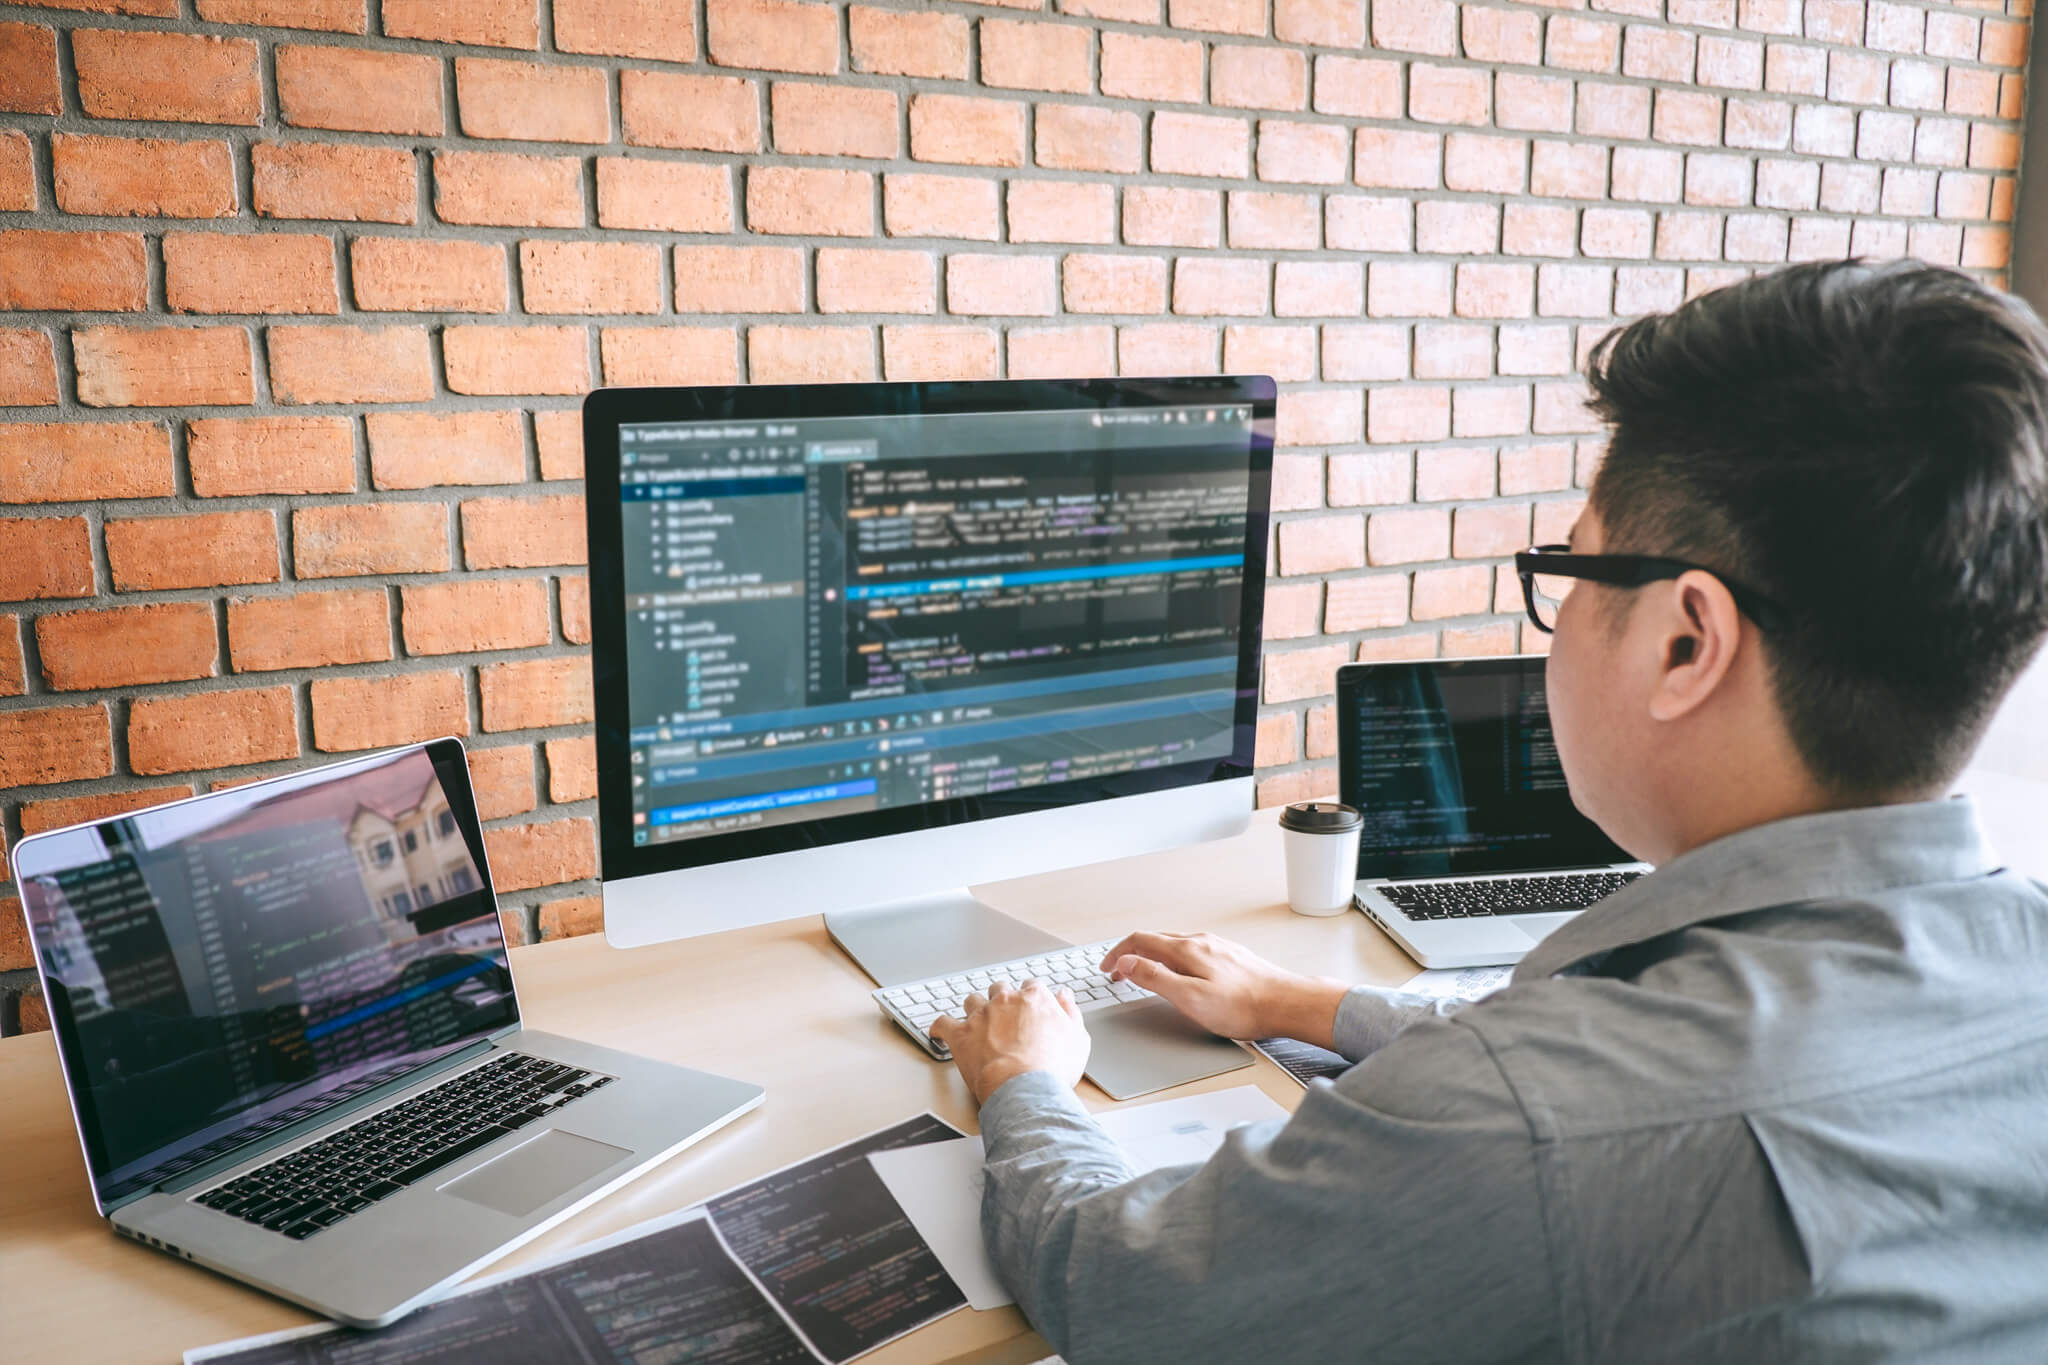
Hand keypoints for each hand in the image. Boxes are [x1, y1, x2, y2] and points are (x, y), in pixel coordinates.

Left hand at [930, 980, 1091, 1104]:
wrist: (1025, 1089)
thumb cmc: (1053, 1068)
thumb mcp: (1077, 1040)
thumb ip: (1070, 1012)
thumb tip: (1064, 995)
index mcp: (1034, 998)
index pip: (1031, 986)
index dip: (1030, 997)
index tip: (1030, 1007)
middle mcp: (1006, 1000)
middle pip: (999, 989)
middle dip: (1001, 1000)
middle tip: (1004, 1016)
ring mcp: (981, 1016)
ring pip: (972, 1001)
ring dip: (974, 1009)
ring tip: (976, 1022)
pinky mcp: (960, 1034)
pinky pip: (942, 1023)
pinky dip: (940, 1027)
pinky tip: (940, 1032)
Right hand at [1099, 931, 1348, 1047]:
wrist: (1287, 1004)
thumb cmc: (1243, 1007)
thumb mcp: (1189, 997)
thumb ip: (1155, 978)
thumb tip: (1126, 961)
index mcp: (1186, 950)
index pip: (1140, 940)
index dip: (1117, 953)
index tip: (1106, 969)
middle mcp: (1200, 941)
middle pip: (1155, 940)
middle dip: (1131, 954)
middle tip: (1119, 974)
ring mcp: (1217, 947)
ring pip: (1174, 945)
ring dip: (1152, 956)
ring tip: (1144, 974)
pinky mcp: (1230, 956)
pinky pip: (1192, 951)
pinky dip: (1173, 960)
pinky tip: (1180, 974)